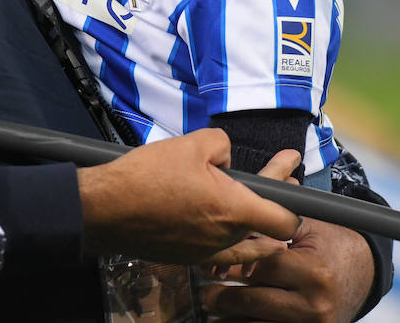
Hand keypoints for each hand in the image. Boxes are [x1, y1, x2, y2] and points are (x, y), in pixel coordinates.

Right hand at [77, 128, 298, 263]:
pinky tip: (217, 215)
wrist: (105, 208)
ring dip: (249, 217)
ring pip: (240, 238)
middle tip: (283, 171)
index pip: (284, 222)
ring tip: (252, 199)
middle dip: (274, 194)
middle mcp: (223, 237)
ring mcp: (203, 250)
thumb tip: (224, 157)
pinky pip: (215, 245)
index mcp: (233, 210)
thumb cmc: (146, 178)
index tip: (294, 186)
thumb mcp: (193, 143)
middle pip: (263, 225)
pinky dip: (224, 231)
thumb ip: (222, 145)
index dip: (294, 206)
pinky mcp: (184, 255)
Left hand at [201, 215, 374, 322]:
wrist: (363, 273)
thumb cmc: (331, 244)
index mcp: (314, 272)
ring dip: (230, 319)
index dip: (232, 265)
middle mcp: (314, 304)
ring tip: (210, 308)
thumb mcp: (306, 228)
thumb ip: (270, 228)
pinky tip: (229, 321)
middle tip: (202, 291)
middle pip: (253, 301)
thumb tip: (227, 229)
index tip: (210, 263)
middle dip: (222, 297)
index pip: (260, 269)